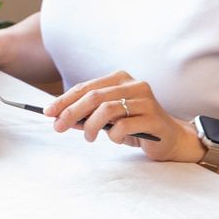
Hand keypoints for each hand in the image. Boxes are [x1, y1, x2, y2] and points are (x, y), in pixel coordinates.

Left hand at [44, 70, 199, 160]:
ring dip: (91, 126)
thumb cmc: (135, 126)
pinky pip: (124, 125)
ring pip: (107, 109)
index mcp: (120, 79)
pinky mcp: (154, 117)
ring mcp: (146, 100)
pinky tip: (114, 139)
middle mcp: (134, 85)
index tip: (47, 112)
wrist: (171, 139)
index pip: (85, 87)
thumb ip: (87, 114)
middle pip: (93, 96)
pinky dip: (113, 135)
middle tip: (58, 127)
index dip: (64, 100)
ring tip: (89, 137)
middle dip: (71, 112)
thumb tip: (58, 116)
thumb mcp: (108, 118)